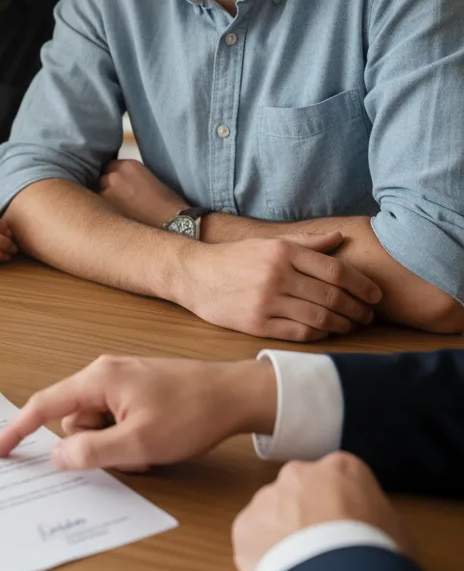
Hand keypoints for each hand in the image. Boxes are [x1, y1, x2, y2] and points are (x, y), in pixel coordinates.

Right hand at [0, 355, 276, 469]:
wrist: (234, 393)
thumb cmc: (190, 413)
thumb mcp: (139, 444)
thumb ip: (91, 452)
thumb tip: (56, 456)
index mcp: (97, 379)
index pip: (43, 406)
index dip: (16, 430)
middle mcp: (102, 373)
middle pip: (73, 421)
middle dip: (92, 446)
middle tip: (131, 453)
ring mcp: (120, 380)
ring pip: (95, 425)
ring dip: (114, 445)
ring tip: (149, 447)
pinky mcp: (135, 389)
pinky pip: (113, 420)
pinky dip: (126, 438)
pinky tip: (154, 439)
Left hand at [98, 159, 187, 226]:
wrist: (171, 222)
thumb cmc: (165, 204)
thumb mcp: (147, 179)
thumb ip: (127, 176)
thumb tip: (115, 181)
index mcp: (128, 165)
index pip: (109, 166)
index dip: (111, 176)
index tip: (114, 186)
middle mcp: (114, 174)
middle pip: (100, 177)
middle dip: (104, 186)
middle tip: (114, 199)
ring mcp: (106, 190)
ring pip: (95, 191)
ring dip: (101, 198)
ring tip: (111, 210)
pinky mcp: (104, 207)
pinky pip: (96, 205)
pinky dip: (100, 209)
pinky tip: (110, 217)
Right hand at [182, 233, 381, 341]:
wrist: (194, 275)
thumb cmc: (235, 259)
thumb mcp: (268, 244)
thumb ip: (306, 242)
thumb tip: (339, 237)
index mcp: (283, 252)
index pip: (336, 271)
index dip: (363, 286)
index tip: (375, 295)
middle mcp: (276, 275)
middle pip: (332, 297)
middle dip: (357, 308)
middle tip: (368, 315)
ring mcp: (266, 301)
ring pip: (320, 317)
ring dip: (342, 324)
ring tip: (351, 325)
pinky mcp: (257, 324)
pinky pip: (300, 332)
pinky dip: (319, 333)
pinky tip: (325, 331)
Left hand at [232, 452, 413, 570]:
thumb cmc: (377, 555)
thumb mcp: (398, 531)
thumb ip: (375, 515)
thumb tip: (367, 528)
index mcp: (341, 468)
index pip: (340, 480)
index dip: (345, 507)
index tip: (349, 530)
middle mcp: (299, 474)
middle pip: (302, 492)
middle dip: (309, 516)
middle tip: (324, 550)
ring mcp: (268, 497)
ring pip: (274, 514)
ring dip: (285, 535)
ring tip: (304, 569)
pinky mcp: (245, 524)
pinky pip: (253, 538)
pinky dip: (264, 555)